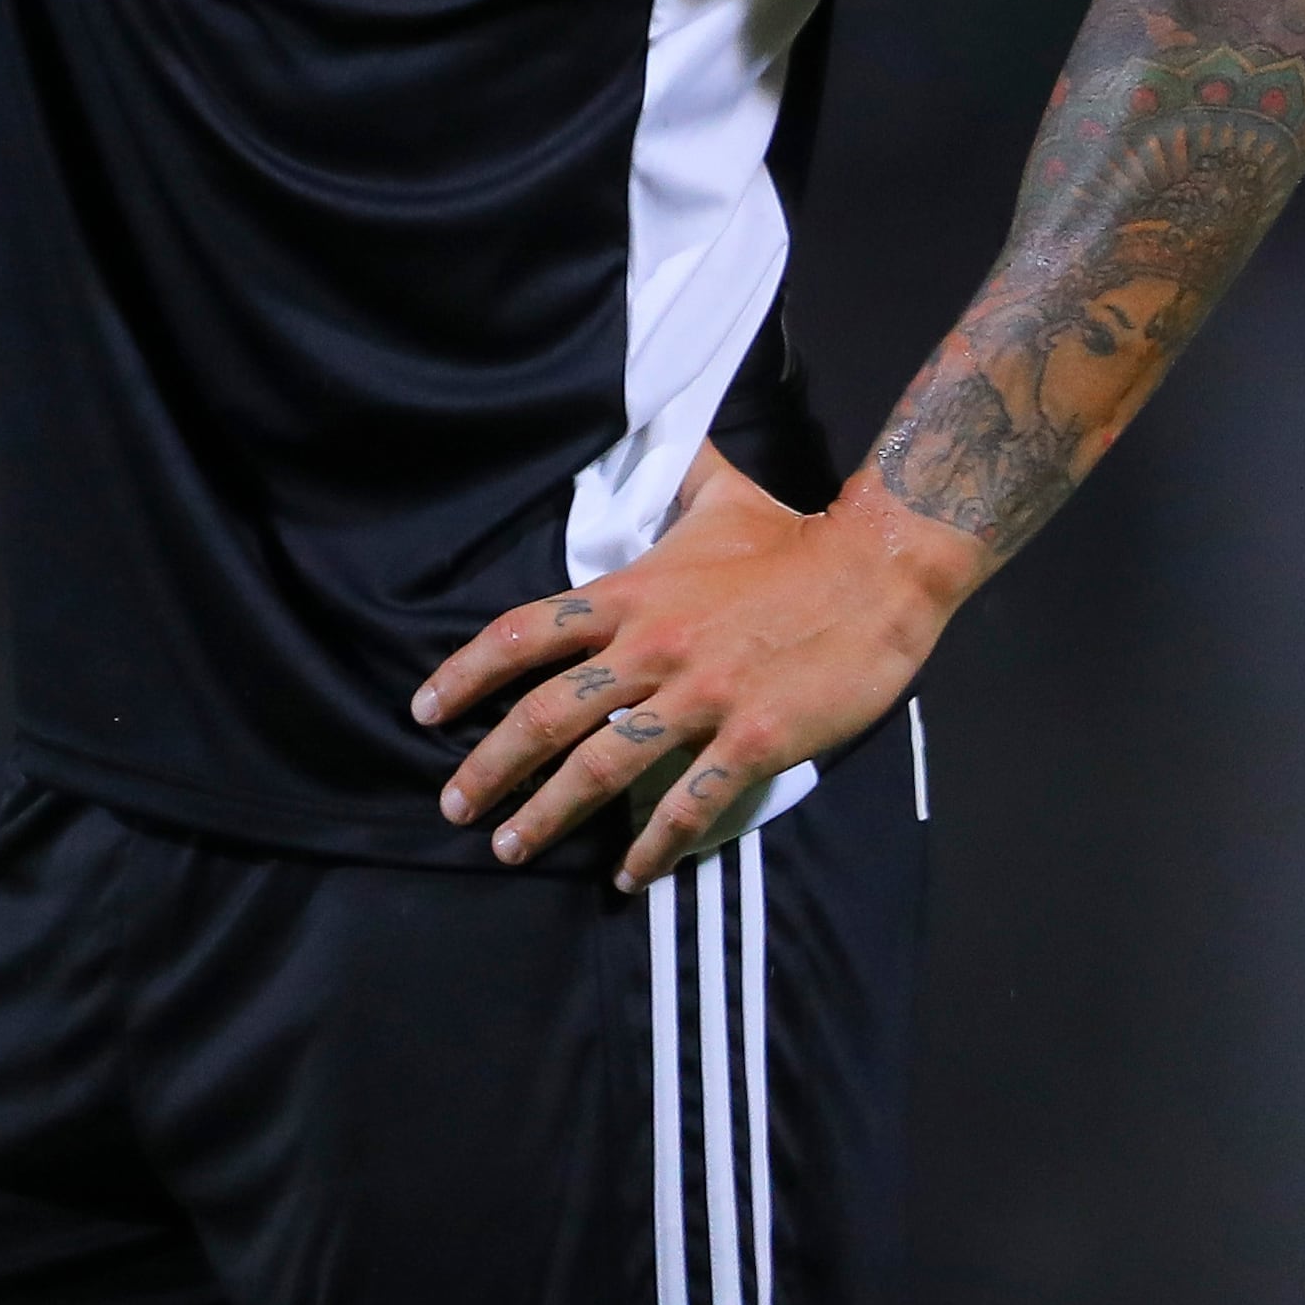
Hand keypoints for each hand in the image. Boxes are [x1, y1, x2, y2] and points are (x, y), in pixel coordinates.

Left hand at [416, 446, 974, 888]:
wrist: (879, 570)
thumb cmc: (794, 536)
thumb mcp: (715, 495)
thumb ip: (667, 475)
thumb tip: (647, 429)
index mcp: (629, 596)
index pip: (522, 635)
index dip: (465, 675)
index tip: (425, 711)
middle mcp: (649, 648)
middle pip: (546, 713)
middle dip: (490, 766)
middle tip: (453, 806)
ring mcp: (699, 698)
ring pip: (602, 766)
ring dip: (548, 814)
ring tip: (510, 848)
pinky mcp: (751, 739)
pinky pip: (687, 803)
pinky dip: (651, 845)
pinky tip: (627, 875)